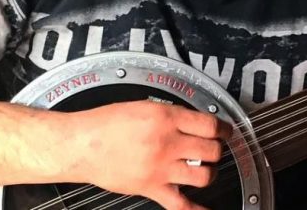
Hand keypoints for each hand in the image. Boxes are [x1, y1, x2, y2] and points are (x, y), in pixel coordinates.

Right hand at [68, 100, 231, 209]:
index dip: (223, 129)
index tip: (224, 131)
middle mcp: (166, 143)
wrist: (82, 144)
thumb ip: (168, 114)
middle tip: (213, 148)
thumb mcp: (141, 106)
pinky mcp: (152, 188)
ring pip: (204, 176)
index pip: (210, 124)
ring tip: (204, 168)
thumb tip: (189, 122)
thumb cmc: (104, 124)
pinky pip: (182, 205)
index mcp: (164, 118)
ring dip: (209, 173)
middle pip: (211, 150)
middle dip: (216, 149)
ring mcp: (161, 168)